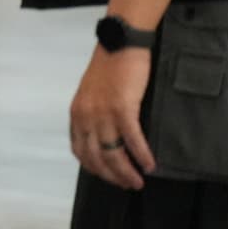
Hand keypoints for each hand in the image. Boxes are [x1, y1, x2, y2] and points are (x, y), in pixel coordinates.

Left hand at [68, 46, 156, 189]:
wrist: (120, 43)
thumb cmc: (109, 67)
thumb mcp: (92, 93)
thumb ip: (94, 114)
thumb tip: (105, 137)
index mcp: (77, 113)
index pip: (80, 150)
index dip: (94, 168)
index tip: (108, 177)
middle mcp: (86, 116)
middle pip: (97, 157)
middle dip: (112, 176)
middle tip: (127, 185)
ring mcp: (103, 113)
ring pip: (113, 154)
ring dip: (127, 172)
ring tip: (139, 181)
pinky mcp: (122, 108)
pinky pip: (132, 140)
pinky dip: (142, 156)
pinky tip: (150, 164)